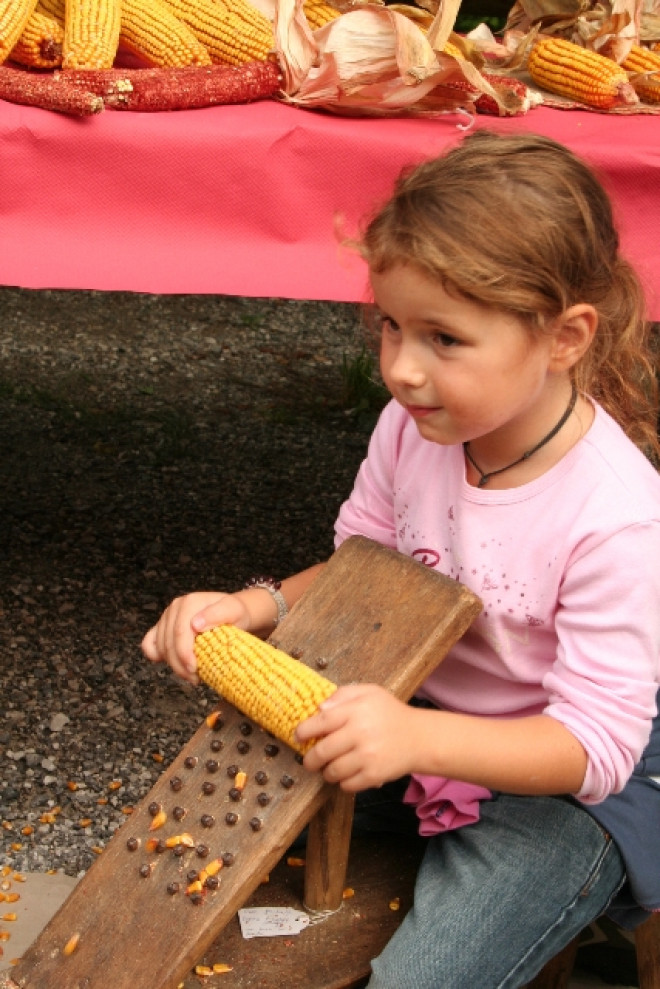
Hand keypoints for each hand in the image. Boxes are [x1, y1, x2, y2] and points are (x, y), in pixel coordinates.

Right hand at [141, 592, 249, 682]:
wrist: (231, 612)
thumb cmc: (234, 613)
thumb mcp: (234, 610)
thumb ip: (218, 614)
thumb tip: (195, 624)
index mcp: (189, 603)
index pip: (180, 633)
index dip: (184, 654)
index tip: (195, 670)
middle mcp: (174, 609)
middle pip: (168, 643)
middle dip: (180, 665)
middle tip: (195, 679)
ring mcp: (166, 618)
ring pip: (160, 648)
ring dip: (174, 665)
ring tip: (192, 675)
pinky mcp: (162, 628)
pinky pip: (149, 644)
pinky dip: (157, 657)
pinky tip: (174, 664)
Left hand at [297, 684, 418, 791]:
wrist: (419, 738)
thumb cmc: (390, 714)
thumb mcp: (369, 693)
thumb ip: (342, 695)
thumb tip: (319, 708)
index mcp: (356, 711)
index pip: (320, 722)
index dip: (303, 731)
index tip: (298, 736)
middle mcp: (360, 734)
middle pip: (321, 751)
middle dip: (310, 759)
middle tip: (309, 759)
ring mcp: (367, 756)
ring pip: (332, 771)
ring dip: (326, 771)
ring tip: (330, 767)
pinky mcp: (374, 775)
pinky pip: (346, 785)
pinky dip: (342, 782)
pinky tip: (347, 773)